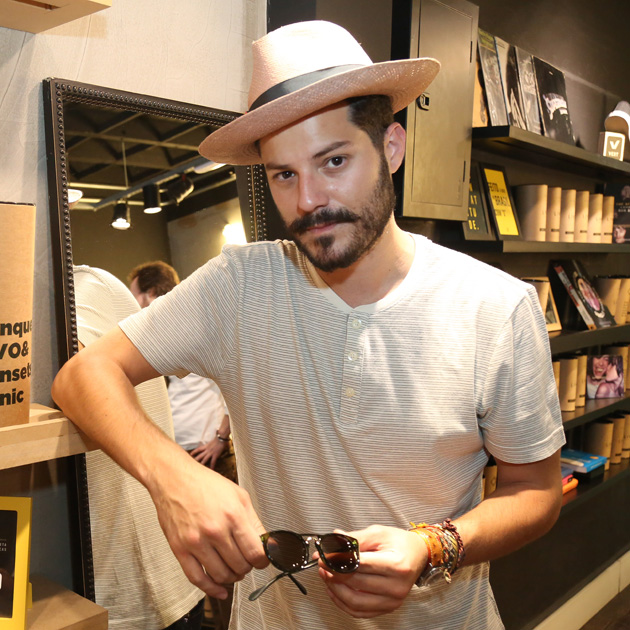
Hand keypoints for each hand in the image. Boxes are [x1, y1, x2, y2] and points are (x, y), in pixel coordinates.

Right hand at [150, 454, 268, 598]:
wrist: (174, 479)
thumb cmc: (206, 484)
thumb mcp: (239, 496)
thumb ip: (254, 522)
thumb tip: (268, 543)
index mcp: (233, 515)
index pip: (255, 552)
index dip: (262, 561)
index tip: (262, 560)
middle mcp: (215, 530)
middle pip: (240, 565)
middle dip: (247, 567)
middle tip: (247, 562)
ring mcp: (196, 542)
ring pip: (221, 574)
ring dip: (232, 577)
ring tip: (234, 570)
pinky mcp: (180, 549)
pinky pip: (197, 578)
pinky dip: (211, 589)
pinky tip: (220, 590)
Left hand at [190, 437, 225, 467]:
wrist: (221, 438)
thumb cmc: (217, 439)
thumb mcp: (210, 442)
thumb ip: (208, 445)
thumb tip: (207, 447)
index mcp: (206, 446)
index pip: (198, 449)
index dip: (194, 452)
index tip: (190, 454)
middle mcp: (207, 450)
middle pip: (200, 456)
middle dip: (196, 460)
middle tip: (192, 464)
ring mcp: (211, 453)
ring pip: (204, 459)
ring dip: (202, 464)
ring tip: (199, 469)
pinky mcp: (215, 455)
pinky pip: (213, 462)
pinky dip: (212, 466)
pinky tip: (211, 469)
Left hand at [318, 524, 426, 617]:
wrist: (418, 554)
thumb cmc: (399, 542)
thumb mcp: (377, 533)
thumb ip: (353, 539)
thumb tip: (331, 543)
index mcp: (396, 564)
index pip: (359, 565)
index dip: (337, 561)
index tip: (323, 557)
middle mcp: (396, 586)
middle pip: (356, 583)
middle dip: (333, 574)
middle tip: (321, 564)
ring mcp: (393, 600)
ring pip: (355, 601)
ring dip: (335, 590)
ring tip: (326, 576)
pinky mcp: (388, 608)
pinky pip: (360, 611)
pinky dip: (343, 602)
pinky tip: (335, 590)